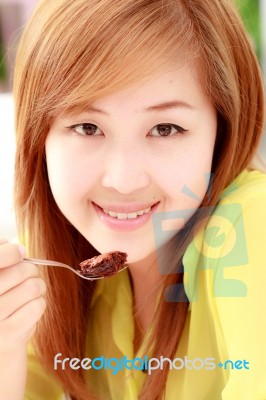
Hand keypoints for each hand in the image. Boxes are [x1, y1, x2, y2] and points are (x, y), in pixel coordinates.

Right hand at [0, 238, 45, 353]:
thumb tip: (12, 245)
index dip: (12, 252)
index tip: (20, 253)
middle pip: (22, 271)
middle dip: (31, 270)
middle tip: (29, 275)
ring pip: (33, 287)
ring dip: (38, 287)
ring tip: (32, 291)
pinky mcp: (7, 335)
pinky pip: (37, 306)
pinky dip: (39, 303)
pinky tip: (30, 307)